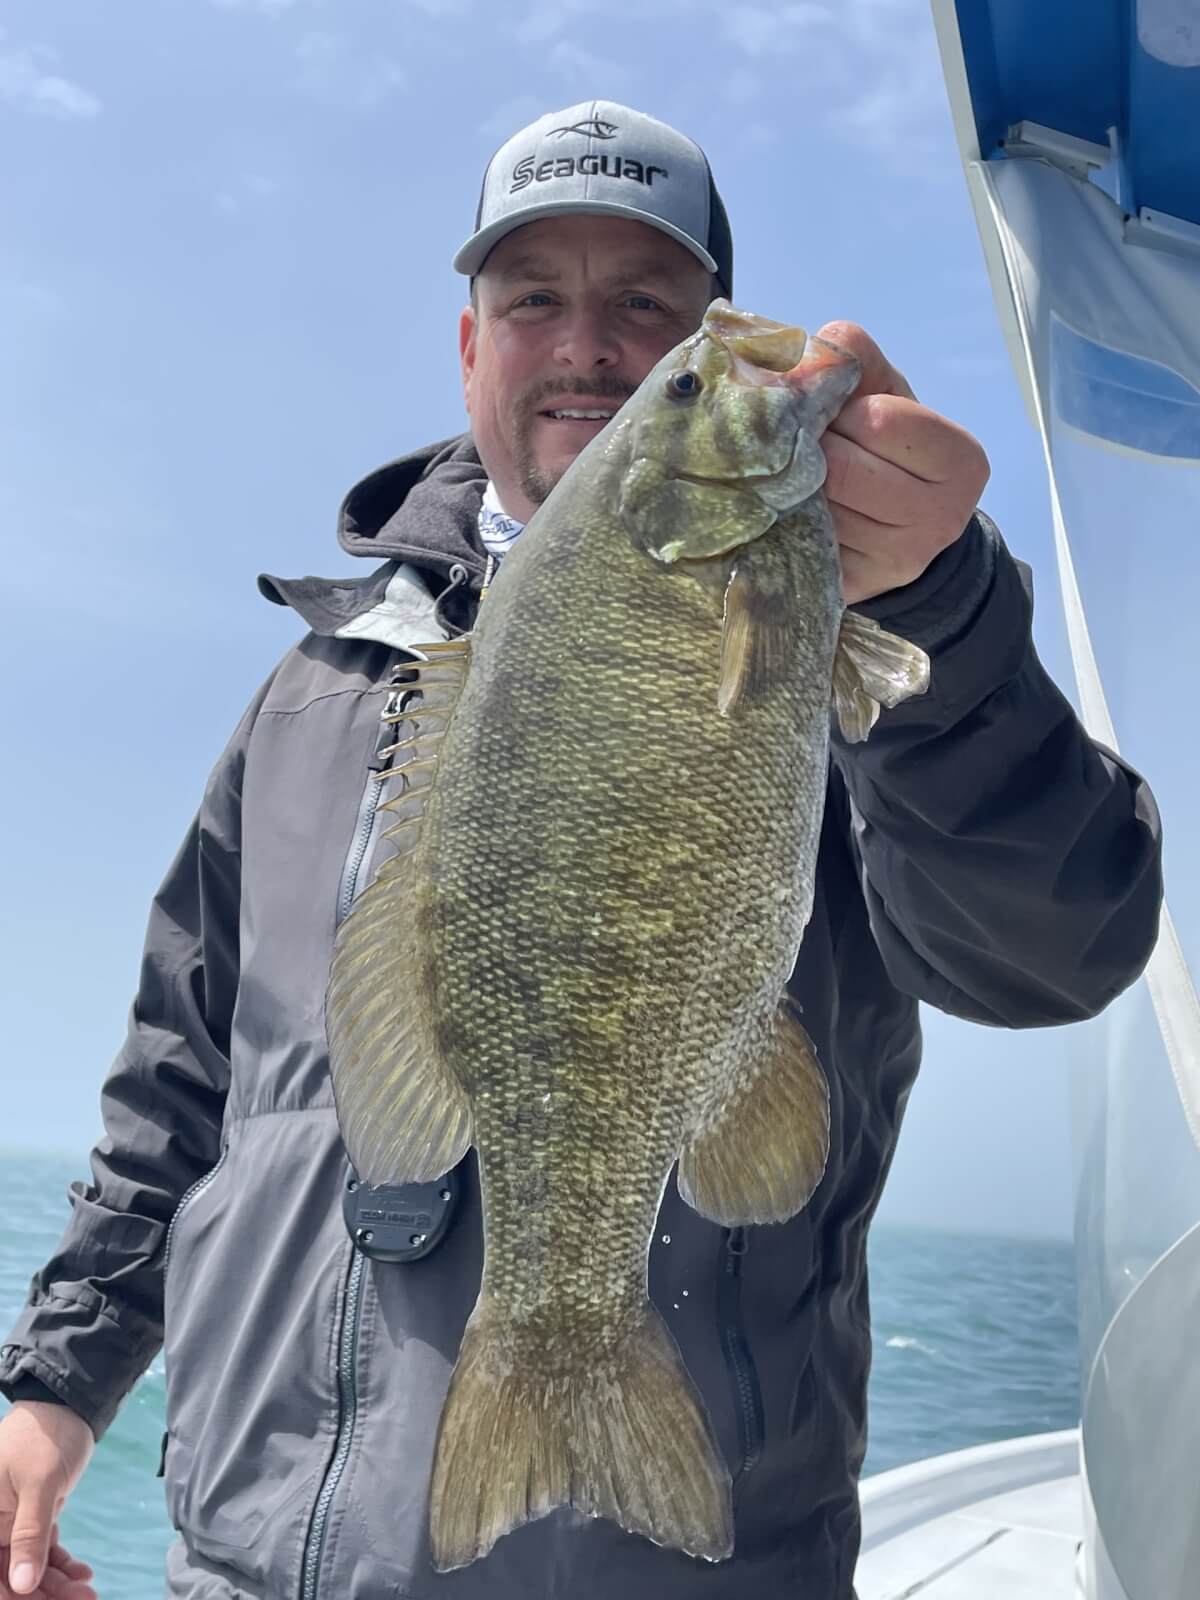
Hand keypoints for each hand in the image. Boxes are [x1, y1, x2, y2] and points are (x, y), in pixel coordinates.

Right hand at [0, 1404, 95, 1598]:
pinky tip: (83, 1574)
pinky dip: (60, 1566)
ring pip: (26, 1569)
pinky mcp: (29, 1519)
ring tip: (88, 1592)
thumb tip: (21, 1586)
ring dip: (54, 1586)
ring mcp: (8, 1524)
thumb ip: (29, 1535)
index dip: (10, 1594)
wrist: (68, 1406)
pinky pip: (40, 1552)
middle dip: (40, 1595)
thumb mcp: (39, 1484)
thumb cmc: (46, 1435)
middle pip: (7, 1575)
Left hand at [815, 321, 990, 604]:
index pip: (878, 419)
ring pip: (816, 506)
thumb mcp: (888, 395)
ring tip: (797, 475)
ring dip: (792, 483)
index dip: (844, 410)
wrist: (901, 534)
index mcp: (961, 461)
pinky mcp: (854, 588)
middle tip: (807, 445)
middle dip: (813, 447)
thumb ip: (856, 360)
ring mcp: (896, 561)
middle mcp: (939, 518)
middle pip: (841, 467)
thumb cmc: (891, 450)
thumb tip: (810, 351)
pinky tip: (789, 507)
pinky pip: (800, 540)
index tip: (840, 415)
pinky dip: (784, 518)